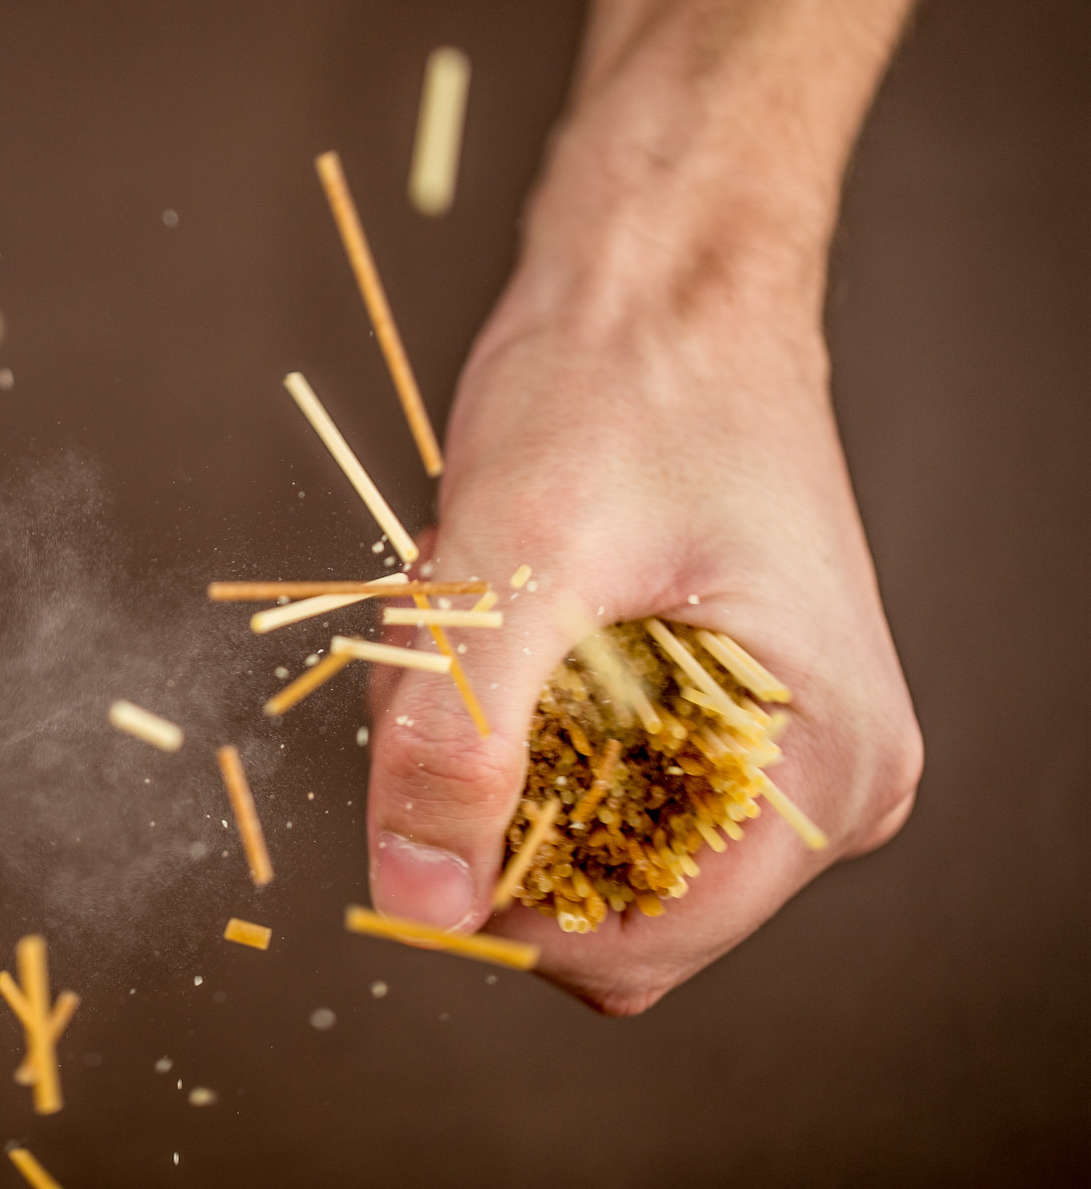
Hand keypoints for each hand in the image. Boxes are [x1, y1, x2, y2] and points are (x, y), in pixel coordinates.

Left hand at [362, 146, 921, 1014]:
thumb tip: (417, 899)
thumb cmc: (630, 385)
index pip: (639, 946)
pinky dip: (493, 693)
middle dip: (485, 786)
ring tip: (476, 590)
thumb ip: (464, 736)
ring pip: (556, 818)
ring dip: (476, 726)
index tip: (407, 802)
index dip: (498, 909)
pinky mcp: (695, 703)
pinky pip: (561, 756)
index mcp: (822, 771)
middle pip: (589, 890)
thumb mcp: (522, 558)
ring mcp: (754, 743)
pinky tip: (491, 592)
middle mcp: (810, 781)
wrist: (662, 283)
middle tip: (456, 640)